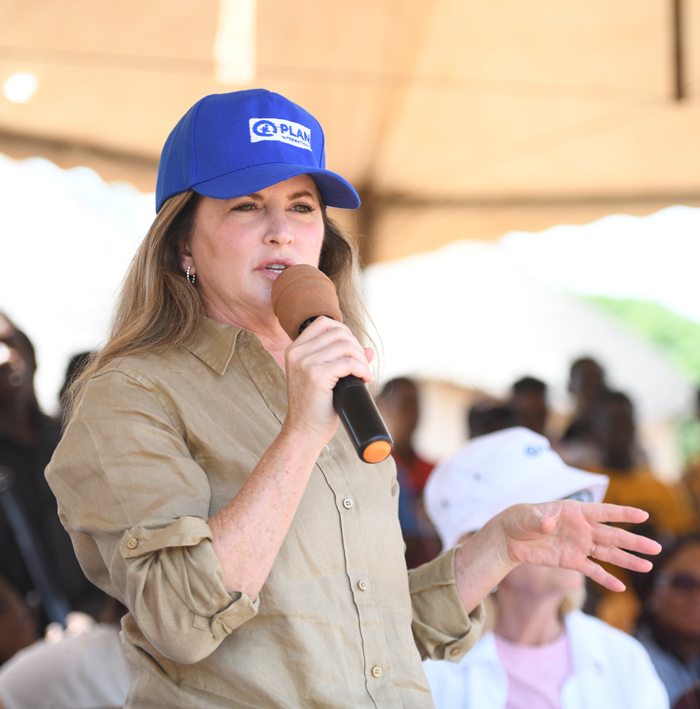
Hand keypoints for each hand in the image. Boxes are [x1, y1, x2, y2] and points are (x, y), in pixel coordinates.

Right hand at [283, 316, 373, 442]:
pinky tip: (366, 379)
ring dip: (361, 359)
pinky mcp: (316, 376)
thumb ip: (342, 360)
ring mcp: (305, 363)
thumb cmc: (316, 406)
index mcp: (295, 349)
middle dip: (356, 346)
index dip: (345, 332)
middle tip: (362, 365)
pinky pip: (349, 363)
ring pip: (346, 345)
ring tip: (364, 373)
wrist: (304, 431)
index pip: (324, 322)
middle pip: (338, 332)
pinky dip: (363, 369)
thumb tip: (368, 350)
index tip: (353, 352)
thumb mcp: (325, 378)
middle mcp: (297, 352)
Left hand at [493, 500, 660, 591]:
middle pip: (611, 535)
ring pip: (607, 554)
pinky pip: (592, 571)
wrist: (508, 538)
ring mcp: (578, 545)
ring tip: (648, 566)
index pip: (603, 511)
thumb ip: (538, 519)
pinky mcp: (571, 561)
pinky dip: (605, 579)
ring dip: (627, 560)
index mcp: (573, 511)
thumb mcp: (525, 516)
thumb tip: (547, 524)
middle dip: (633, 541)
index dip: (622, 513)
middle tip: (656, 547)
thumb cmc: (518, 520)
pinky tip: (620, 587)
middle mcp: (581, 528)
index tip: (643, 515)